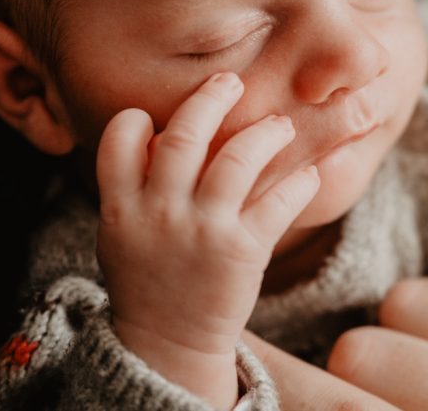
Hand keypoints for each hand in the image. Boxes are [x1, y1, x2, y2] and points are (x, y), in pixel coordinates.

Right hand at [95, 72, 320, 408]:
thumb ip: (132, 187)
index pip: (119, 139)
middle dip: (210, 99)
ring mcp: (202, 232)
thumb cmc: (148, 280)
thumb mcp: (119, 235)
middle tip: (230, 82)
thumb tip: (159, 132)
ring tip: (280, 126)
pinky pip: (278, 203)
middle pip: (183, 136)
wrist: (168, 346)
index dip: (137, 118)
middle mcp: (159, 214)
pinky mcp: (243, 251)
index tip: (158, 114)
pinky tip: (309, 174)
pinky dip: (299, 183)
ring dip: (265, 133)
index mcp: (121, 208)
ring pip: (236, 159)